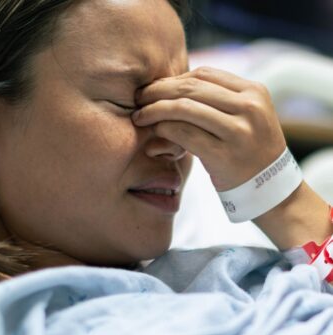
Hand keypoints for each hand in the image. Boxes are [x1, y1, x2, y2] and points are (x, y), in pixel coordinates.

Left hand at [132, 67, 286, 190]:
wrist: (269, 187)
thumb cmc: (246, 149)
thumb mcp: (244, 116)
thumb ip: (216, 99)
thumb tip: (168, 86)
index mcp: (253, 92)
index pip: (203, 74)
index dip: (173, 79)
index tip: (154, 88)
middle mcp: (249, 107)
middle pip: (190, 88)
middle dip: (157, 91)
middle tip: (138, 99)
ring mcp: (239, 131)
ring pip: (184, 108)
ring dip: (155, 110)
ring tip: (140, 117)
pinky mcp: (224, 155)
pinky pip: (184, 134)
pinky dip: (164, 130)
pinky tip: (154, 133)